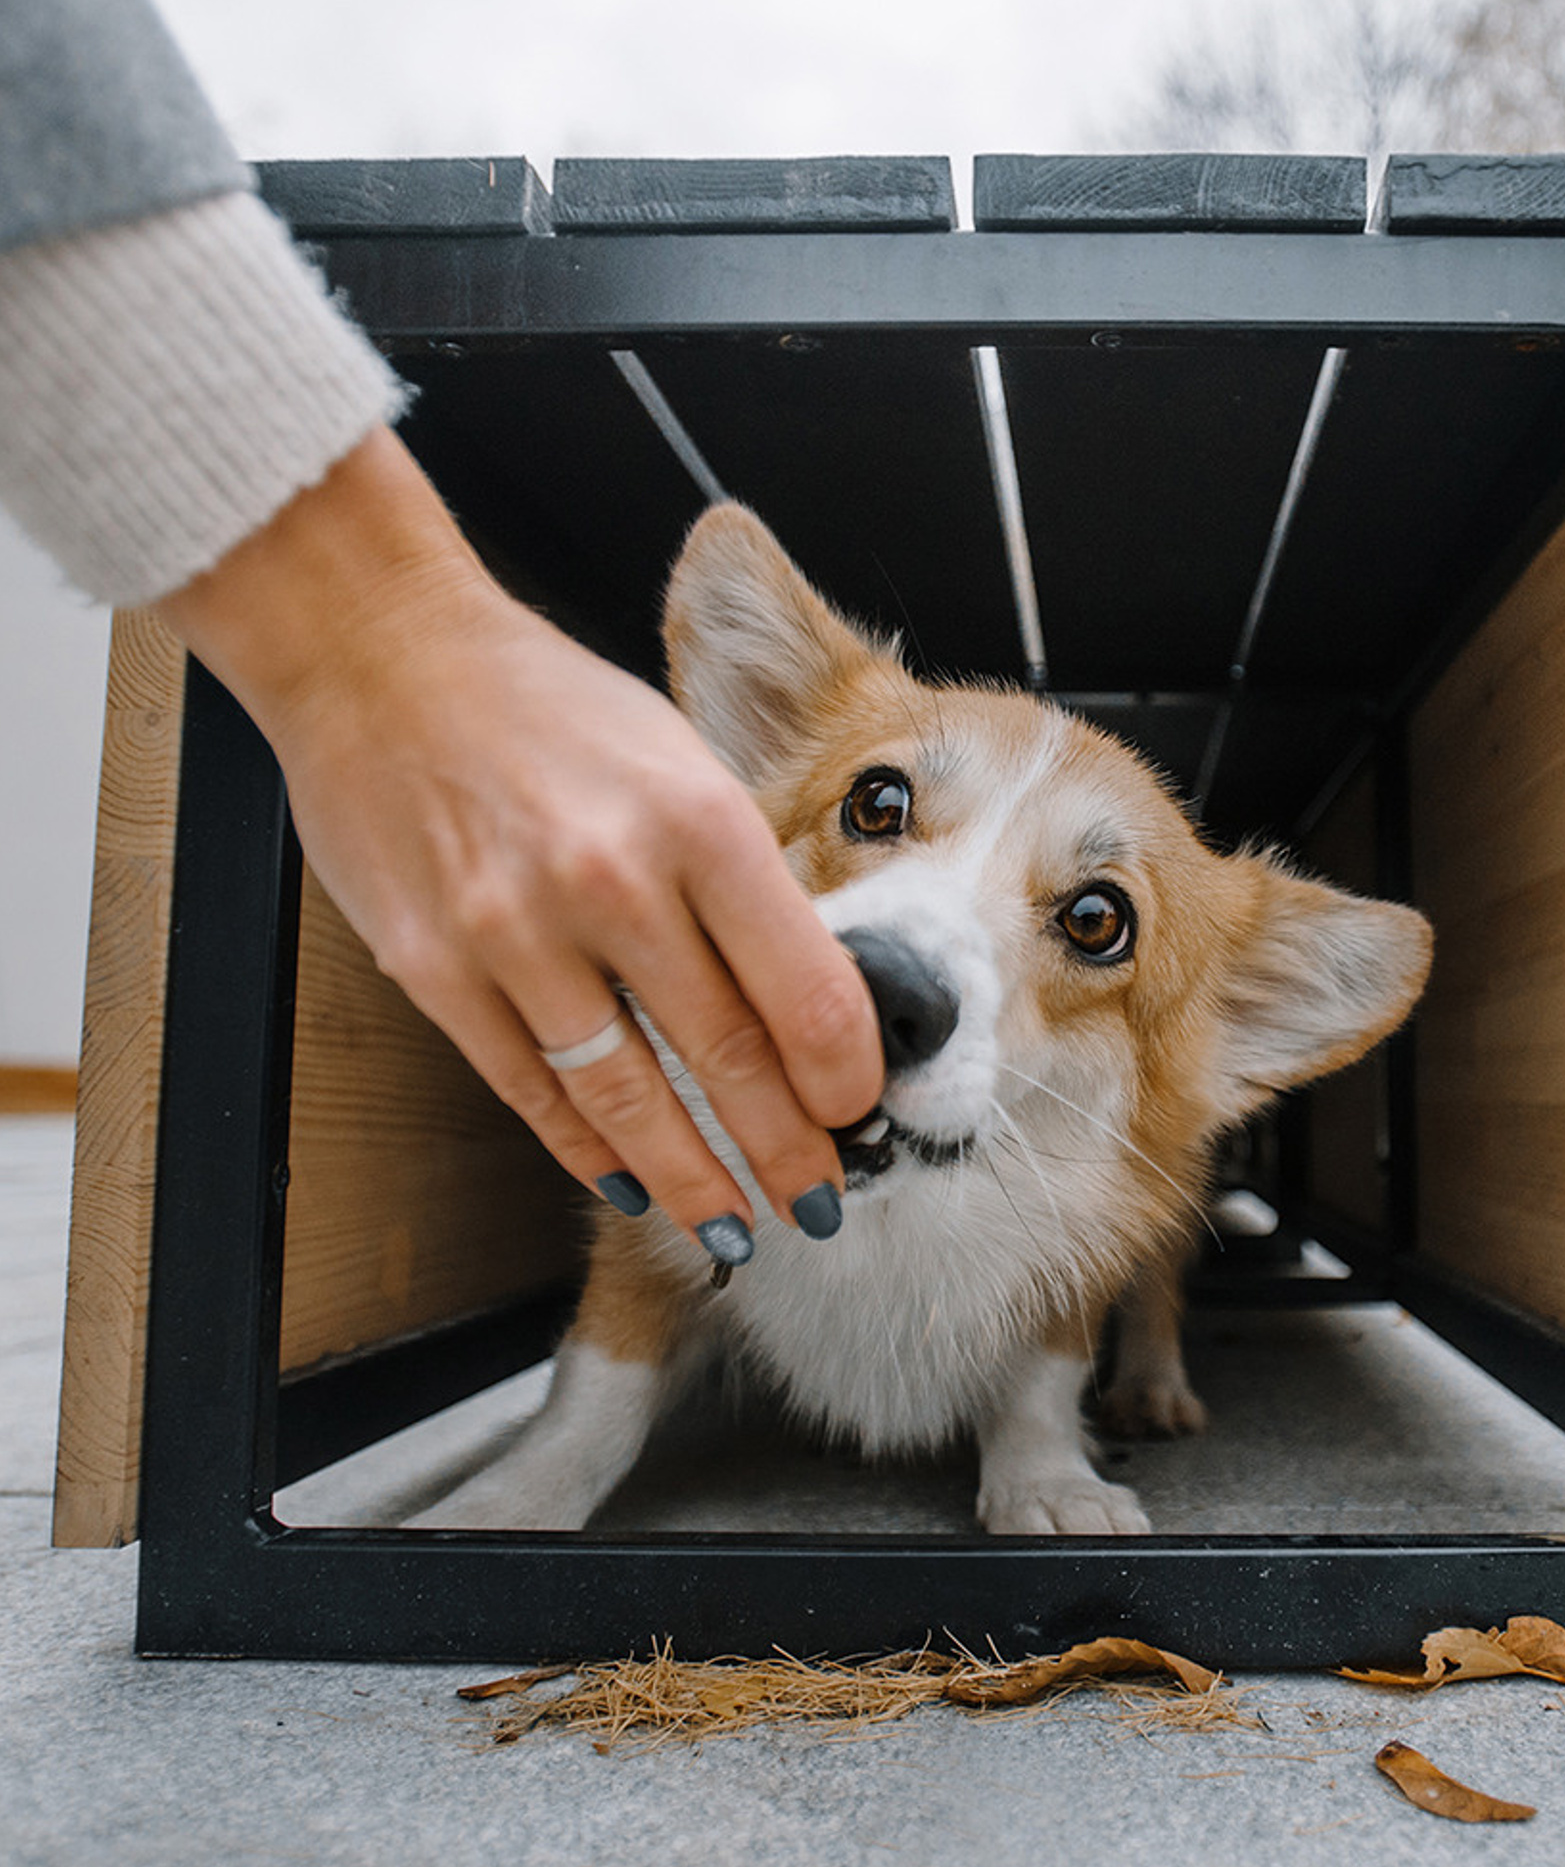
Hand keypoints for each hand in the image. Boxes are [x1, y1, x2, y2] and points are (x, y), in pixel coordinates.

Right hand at [156, 427, 883, 1247]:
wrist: (381, 655)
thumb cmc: (551, 705)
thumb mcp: (683, 758)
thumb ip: (744, 875)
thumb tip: (810, 1000)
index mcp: (699, 818)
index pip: (807, 992)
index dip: (848, 1079)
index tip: (866, 1116)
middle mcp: (612, 879)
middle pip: (727, 1060)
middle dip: (786, 1152)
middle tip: (821, 1202)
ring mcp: (513, 931)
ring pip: (626, 1100)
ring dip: (693, 1179)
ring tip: (735, 1226)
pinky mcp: (432, 968)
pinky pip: (528, 1091)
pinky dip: (585, 1150)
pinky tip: (629, 1183)